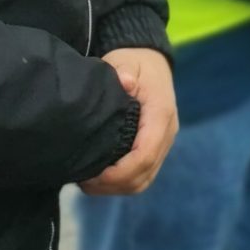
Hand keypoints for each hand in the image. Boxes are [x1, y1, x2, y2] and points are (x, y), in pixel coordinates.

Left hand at [81, 48, 177, 195]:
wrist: (151, 63)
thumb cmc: (135, 63)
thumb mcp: (127, 62)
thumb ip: (124, 72)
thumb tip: (125, 82)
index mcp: (160, 114)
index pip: (144, 155)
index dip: (118, 172)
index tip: (91, 174)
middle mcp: (166, 133)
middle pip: (144, 174)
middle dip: (113, 185)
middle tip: (82, 181)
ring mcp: (163, 143)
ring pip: (143, 180)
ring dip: (116, 187)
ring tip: (88, 181)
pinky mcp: (155, 148)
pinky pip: (142, 175)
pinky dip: (121, 183)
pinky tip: (100, 176)